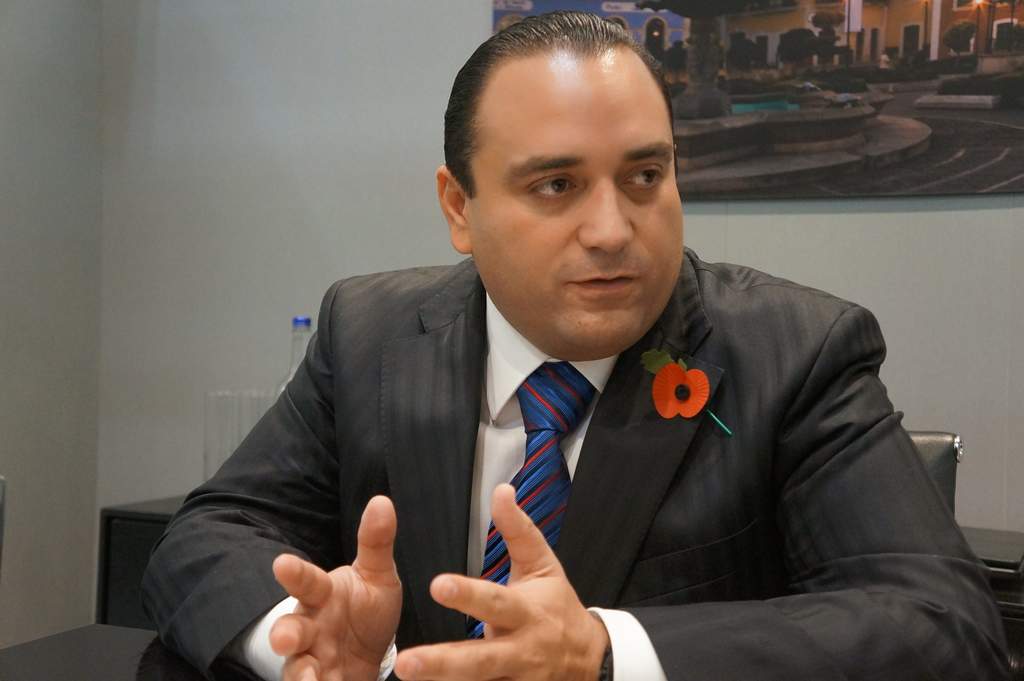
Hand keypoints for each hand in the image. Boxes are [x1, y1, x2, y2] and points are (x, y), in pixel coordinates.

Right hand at [270, 496, 401, 680]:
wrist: (371, 651)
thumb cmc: (367, 607)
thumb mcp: (377, 575)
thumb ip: (376, 542)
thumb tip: (381, 501)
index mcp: (322, 595)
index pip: (306, 581)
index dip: (294, 573)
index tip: (281, 563)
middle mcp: (310, 628)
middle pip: (291, 630)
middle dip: (286, 634)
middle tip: (285, 639)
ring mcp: (312, 660)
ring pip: (297, 669)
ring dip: (300, 676)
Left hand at [393, 484, 609, 680]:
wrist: (590, 660)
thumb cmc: (558, 607)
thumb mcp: (542, 564)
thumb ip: (518, 530)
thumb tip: (501, 491)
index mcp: (526, 612)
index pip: (495, 601)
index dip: (467, 595)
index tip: (437, 585)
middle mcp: (520, 650)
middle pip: (481, 660)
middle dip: (444, 662)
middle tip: (407, 662)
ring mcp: (516, 680)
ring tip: (409, 677)